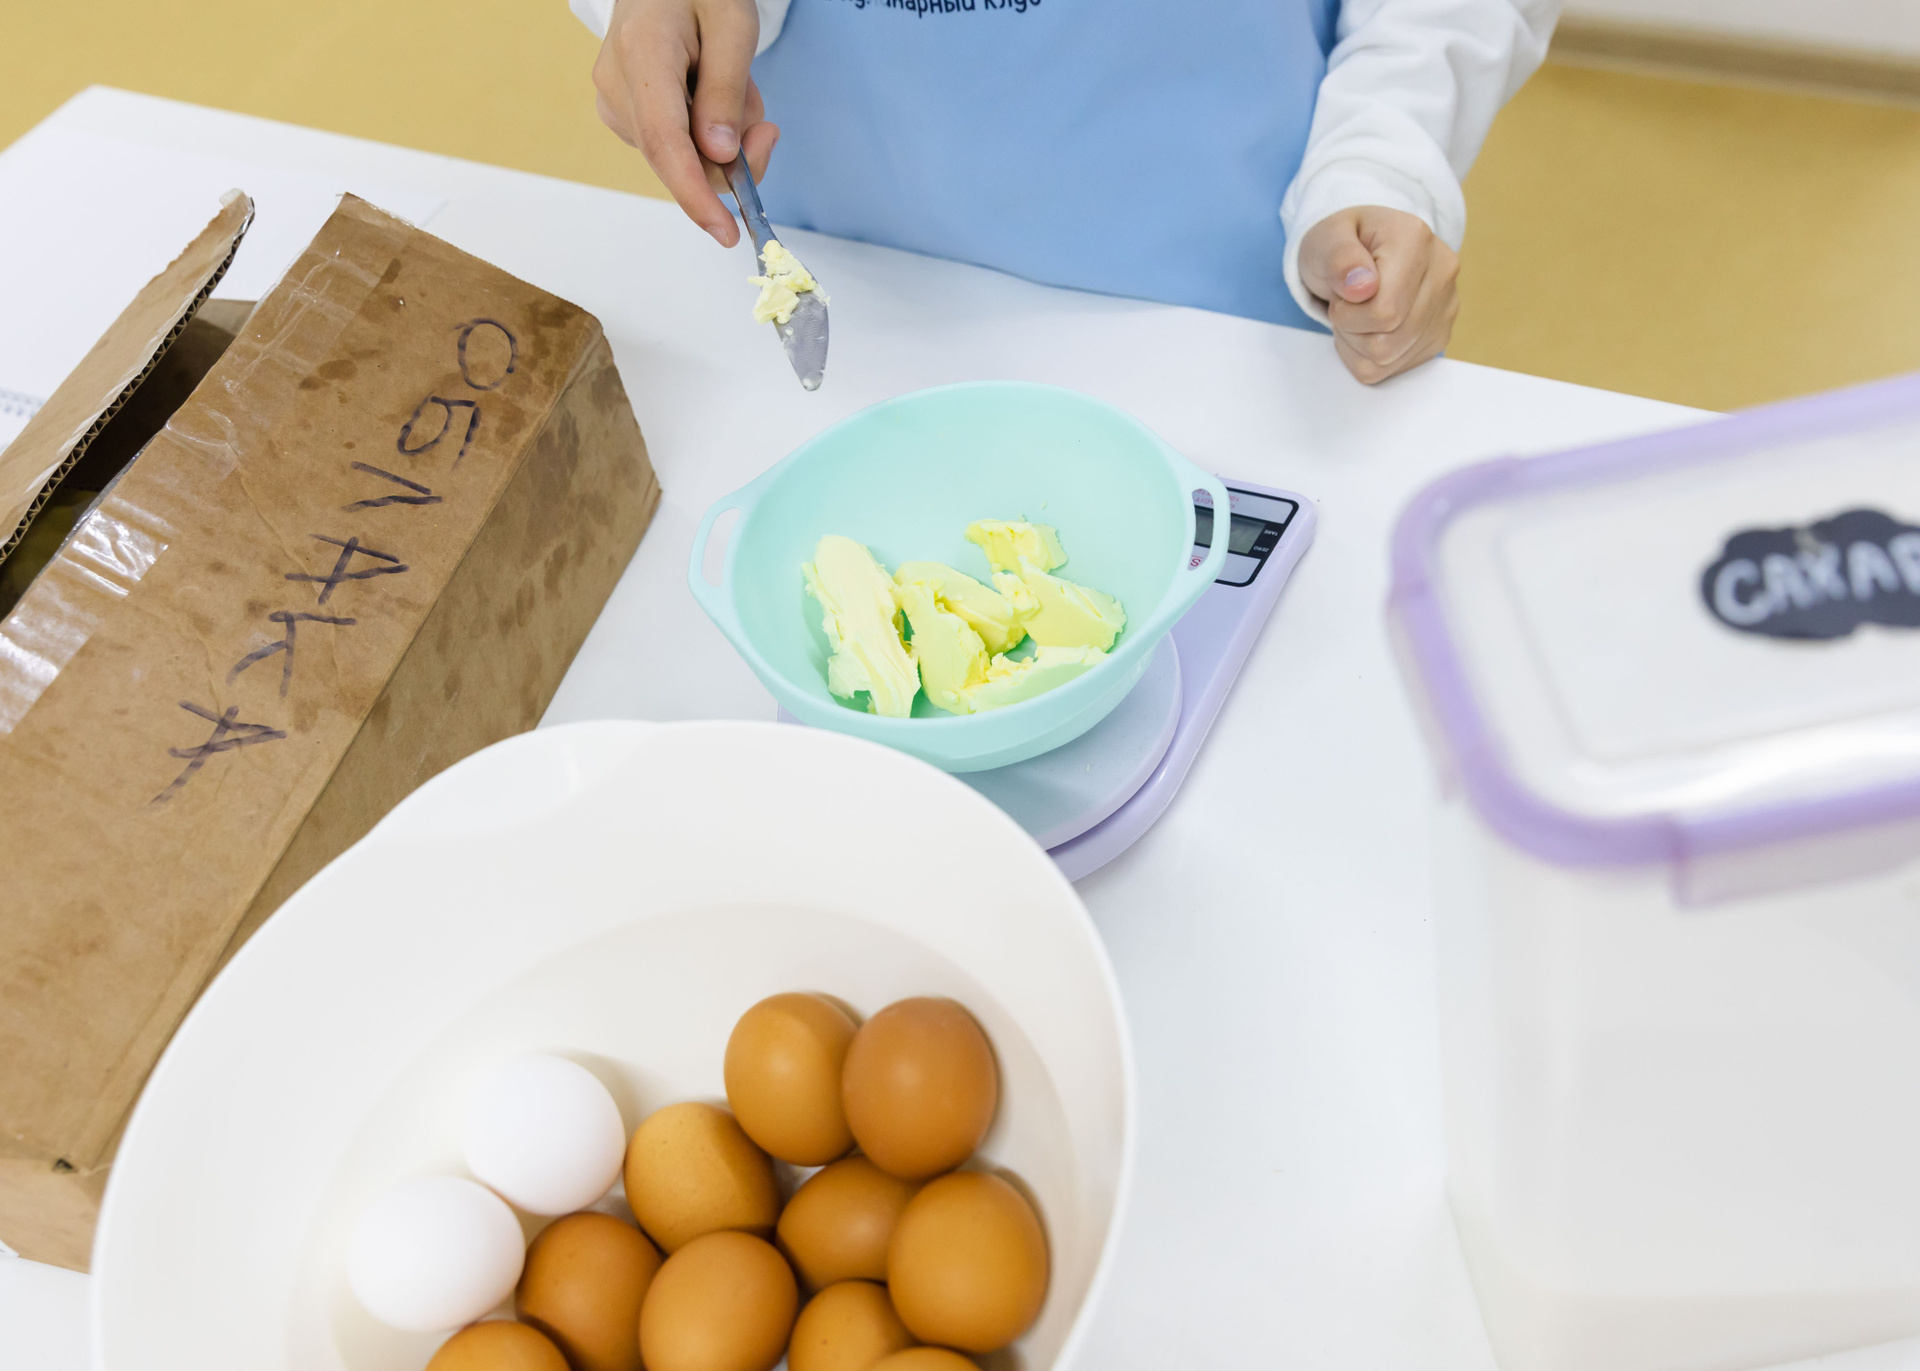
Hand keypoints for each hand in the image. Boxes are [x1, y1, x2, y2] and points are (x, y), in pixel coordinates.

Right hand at [594, 0, 779, 247]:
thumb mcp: (733, 25)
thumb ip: (726, 91)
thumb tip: (719, 156)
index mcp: (642, 54)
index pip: (666, 143)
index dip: (697, 196)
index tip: (727, 232)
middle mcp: (616, 84)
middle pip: (678, 160)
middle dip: (732, 159)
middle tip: (766, 128)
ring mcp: (613, 102)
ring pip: (681, 159)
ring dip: (721, 139)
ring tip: (729, 84)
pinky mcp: (622, 114)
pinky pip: (674, 148)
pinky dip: (704, 134)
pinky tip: (708, 92)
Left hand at [1298, 207, 1458, 384]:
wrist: (1357, 253)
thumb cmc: (1342, 244)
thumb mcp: (1327, 237)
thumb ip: (1339, 257)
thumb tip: (1361, 286)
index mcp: (1416, 240)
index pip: (1385, 311)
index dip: (1347, 315)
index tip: (1340, 294)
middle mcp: (1442, 273)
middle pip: (1388, 342)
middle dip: (1350, 330)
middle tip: (1344, 304)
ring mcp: (1445, 308)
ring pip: (1388, 360)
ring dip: (1356, 344)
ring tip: (1356, 313)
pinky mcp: (1438, 336)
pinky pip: (1391, 370)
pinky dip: (1366, 357)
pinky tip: (1367, 328)